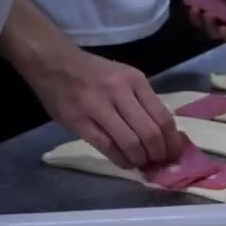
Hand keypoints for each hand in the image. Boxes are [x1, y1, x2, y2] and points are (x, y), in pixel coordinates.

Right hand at [26, 46, 180, 168]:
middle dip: (159, 154)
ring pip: (130, 143)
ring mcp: (97, 107)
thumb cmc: (93, 73)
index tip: (174, 153)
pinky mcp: (78, 121)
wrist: (52, 62)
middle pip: (150, 133)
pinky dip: (121, 160)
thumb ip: (142, 102)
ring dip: (140, 159)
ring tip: (141, 163)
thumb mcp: (124, 77)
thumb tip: (165, 135)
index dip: (172, 142)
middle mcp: (119, 91)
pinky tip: (125, 162)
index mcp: (135, 80)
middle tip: (159, 162)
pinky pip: (107, 147)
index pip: (163, 117)